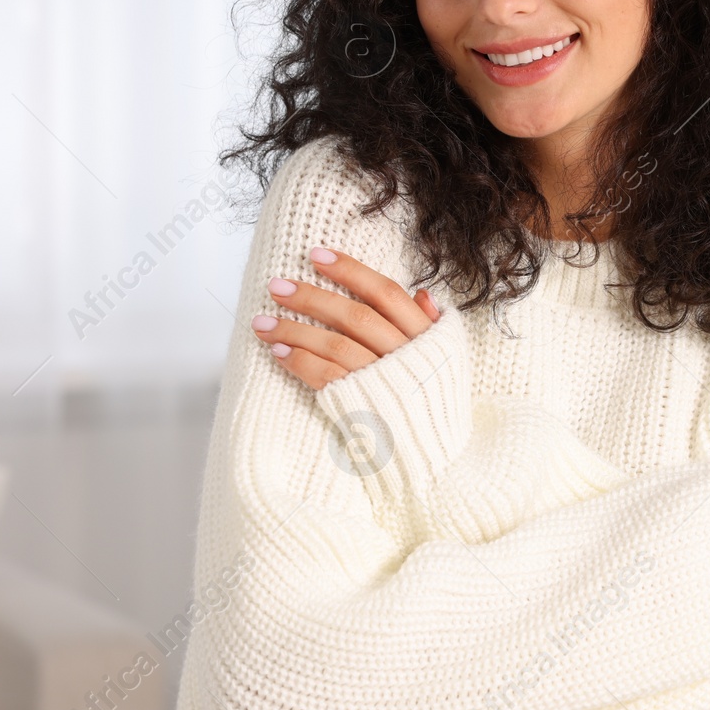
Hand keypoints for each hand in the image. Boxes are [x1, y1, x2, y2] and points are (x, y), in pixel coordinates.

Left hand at [252, 246, 440, 391]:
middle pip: (354, 316)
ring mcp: (381, 381)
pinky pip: (326, 377)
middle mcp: (404, 355)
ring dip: (294, 330)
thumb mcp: (446, 359)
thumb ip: (432, 325)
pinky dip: (300, 362)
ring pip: (335, 345)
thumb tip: (422, 293)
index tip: (316, 255)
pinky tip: (278, 352)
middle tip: (276, 285)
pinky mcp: (360, 405)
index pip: (385, 293)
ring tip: (262, 322)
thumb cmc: (433, 401)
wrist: (432, 454)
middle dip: (311, 297)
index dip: (351, 270)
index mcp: (425, 336)